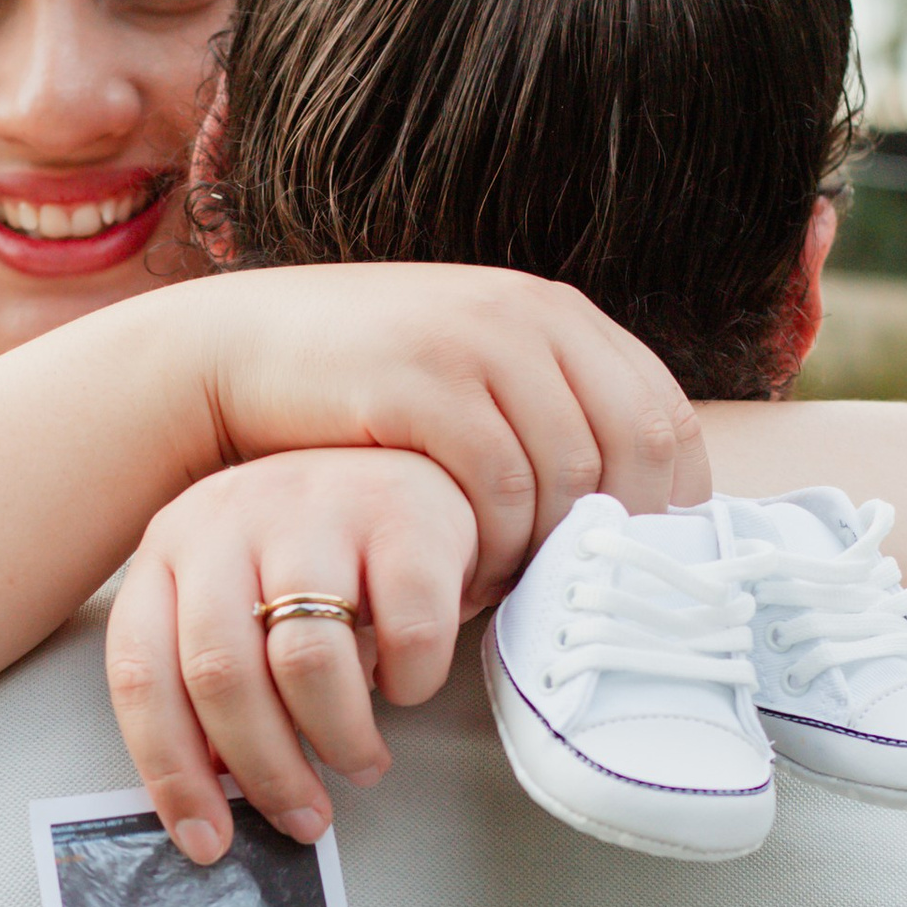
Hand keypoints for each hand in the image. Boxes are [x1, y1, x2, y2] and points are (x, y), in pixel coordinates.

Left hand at [107, 450, 482, 860]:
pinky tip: (405, 686)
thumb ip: (214, 675)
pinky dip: (409, 683)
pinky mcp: (402, 514)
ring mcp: (316, 509)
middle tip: (302, 817)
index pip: (141, 673)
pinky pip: (404, 631)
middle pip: (222, 676)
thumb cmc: (316, 547)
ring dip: (339, 739)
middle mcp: (229, 519)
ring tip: (361, 763)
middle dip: (265, 771)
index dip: (170, 772)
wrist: (409, 447)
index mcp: (170, 549)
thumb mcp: (240, 593)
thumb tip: (215, 791)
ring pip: (308, 662)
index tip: (207, 841)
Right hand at [179, 264, 706, 601]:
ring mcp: (477, 344)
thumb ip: (547, 409)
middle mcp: (531, 317)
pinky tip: (461, 577)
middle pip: (636, 448)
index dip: (667, 504)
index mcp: (557, 314)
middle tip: (571, 591)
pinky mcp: (423, 383)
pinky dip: (492, 546)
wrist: (238, 352)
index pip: (666, 417)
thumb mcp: (473, 370)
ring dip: (544, 551)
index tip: (628, 566)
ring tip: (506, 589)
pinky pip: (498, 486)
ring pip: (568, 475)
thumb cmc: (363, 384)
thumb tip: (627, 503)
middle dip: (614, 535)